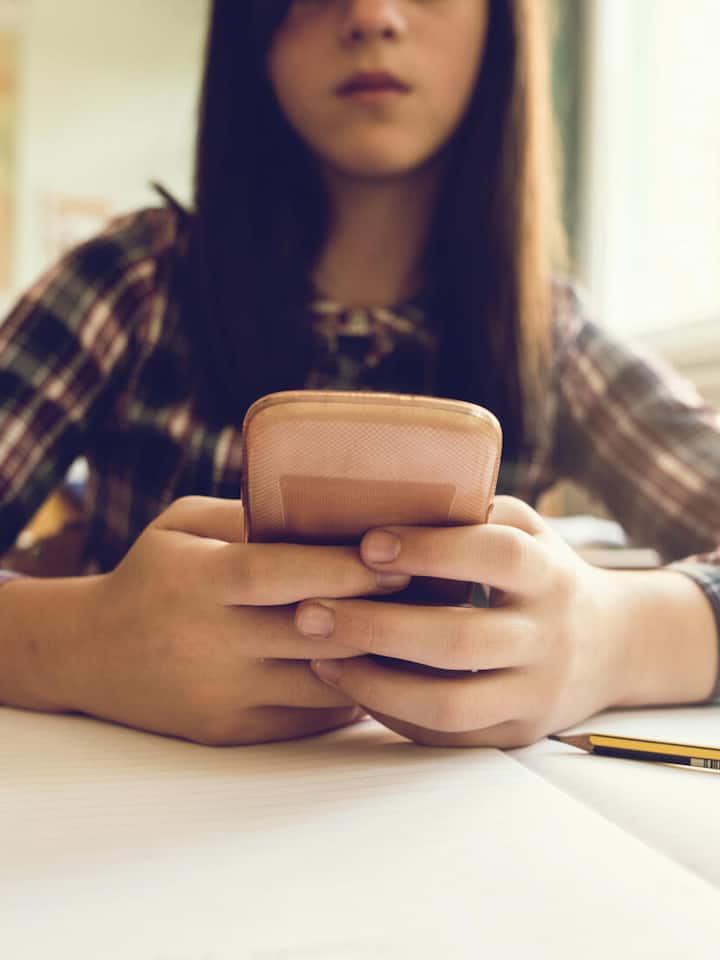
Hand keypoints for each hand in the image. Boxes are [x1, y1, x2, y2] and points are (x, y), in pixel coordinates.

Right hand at [57, 497, 410, 744]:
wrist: (89, 655)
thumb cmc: (150, 575)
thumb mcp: (181, 524)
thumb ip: (245, 514)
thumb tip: (327, 504)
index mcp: (197, 580)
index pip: (278, 572)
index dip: (342, 566)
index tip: (398, 557)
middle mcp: (208, 641)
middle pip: (312, 631)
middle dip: (379, 613)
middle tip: (435, 593)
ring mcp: (221, 694)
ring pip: (321, 682)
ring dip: (377, 660)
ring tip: (423, 633)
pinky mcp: (230, 731)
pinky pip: (308, 718)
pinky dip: (350, 695)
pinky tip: (382, 670)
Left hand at [299, 496, 710, 747]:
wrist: (614, 645)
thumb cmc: (543, 573)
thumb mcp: (525, 530)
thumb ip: (471, 513)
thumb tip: (379, 492)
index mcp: (549, 574)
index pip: (495, 558)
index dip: (431, 549)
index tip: (367, 544)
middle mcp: (548, 636)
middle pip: (459, 640)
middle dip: (376, 627)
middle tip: (310, 614)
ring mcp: (535, 693)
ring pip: (450, 703)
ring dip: (374, 683)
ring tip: (318, 658)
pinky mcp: (516, 732)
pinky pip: (447, 734)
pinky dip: (393, 712)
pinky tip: (352, 686)